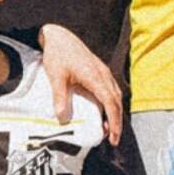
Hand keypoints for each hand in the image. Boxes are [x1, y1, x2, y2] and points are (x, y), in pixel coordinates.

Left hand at [38, 23, 123, 145]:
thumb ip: (60, 97)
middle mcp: (103, 74)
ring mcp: (103, 71)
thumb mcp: (56, 76)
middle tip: (112, 139)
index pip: (110, 102)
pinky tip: (104, 111)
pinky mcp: (99, 70)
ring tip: (108, 128)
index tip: (112, 136)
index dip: (113, 121)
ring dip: (115, 112)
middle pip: (117, 101)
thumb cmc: (58, 54)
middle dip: (117, 121)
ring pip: (116, 95)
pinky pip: (111, 89)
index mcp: (95, 76)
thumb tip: (62, 118)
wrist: (59, 35)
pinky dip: (111, 103)